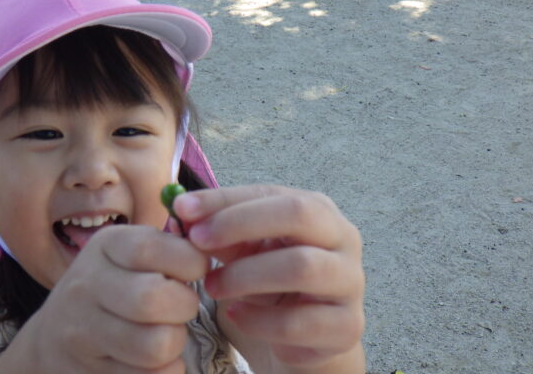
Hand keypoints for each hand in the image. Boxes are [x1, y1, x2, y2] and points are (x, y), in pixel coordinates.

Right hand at [18, 225, 209, 373]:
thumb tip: (209, 247)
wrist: (52, 338)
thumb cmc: (112, 287)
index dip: (188, 261)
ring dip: (175, 343)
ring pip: (155, 345)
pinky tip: (156, 359)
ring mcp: (83, 331)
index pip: (151, 247)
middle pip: (153, 299)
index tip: (196, 271)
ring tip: (167, 332)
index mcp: (105, 247)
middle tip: (182, 307)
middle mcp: (87, 285)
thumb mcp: (129, 253)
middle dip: (184, 306)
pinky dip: (166, 370)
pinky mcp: (90, 371)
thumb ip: (168, 247)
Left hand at [173, 185, 364, 370]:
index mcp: (318, 211)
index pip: (271, 193)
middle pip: (299, 215)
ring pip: (302, 267)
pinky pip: (300, 322)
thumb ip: (219, 230)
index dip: (225, 200)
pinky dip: (260, 320)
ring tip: (212, 286)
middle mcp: (343, 239)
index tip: (182, 210)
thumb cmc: (271, 282)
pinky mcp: (346, 326)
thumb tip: (181, 211)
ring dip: (246, 276)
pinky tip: (237, 316)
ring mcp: (350, 283)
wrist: (305, 338)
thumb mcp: (244, 251)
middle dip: (241, 225)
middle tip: (197, 242)